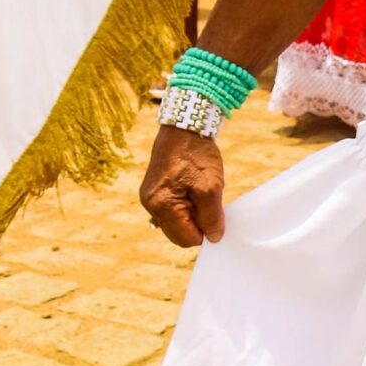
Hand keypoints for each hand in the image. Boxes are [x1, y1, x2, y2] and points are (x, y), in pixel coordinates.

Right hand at [140, 126, 225, 247]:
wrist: (184, 126)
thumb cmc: (196, 154)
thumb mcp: (210, 187)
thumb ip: (211, 217)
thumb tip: (213, 238)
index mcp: (161, 206)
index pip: (186, 239)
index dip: (205, 231)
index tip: (215, 214)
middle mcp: (150, 205)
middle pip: (178, 234)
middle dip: (197, 223)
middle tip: (209, 202)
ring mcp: (150, 197)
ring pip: (176, 222)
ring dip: (192, 214)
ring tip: (200, 192)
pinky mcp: (154, 190)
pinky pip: (173, 210)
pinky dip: (186, 205)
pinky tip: (193, 189)